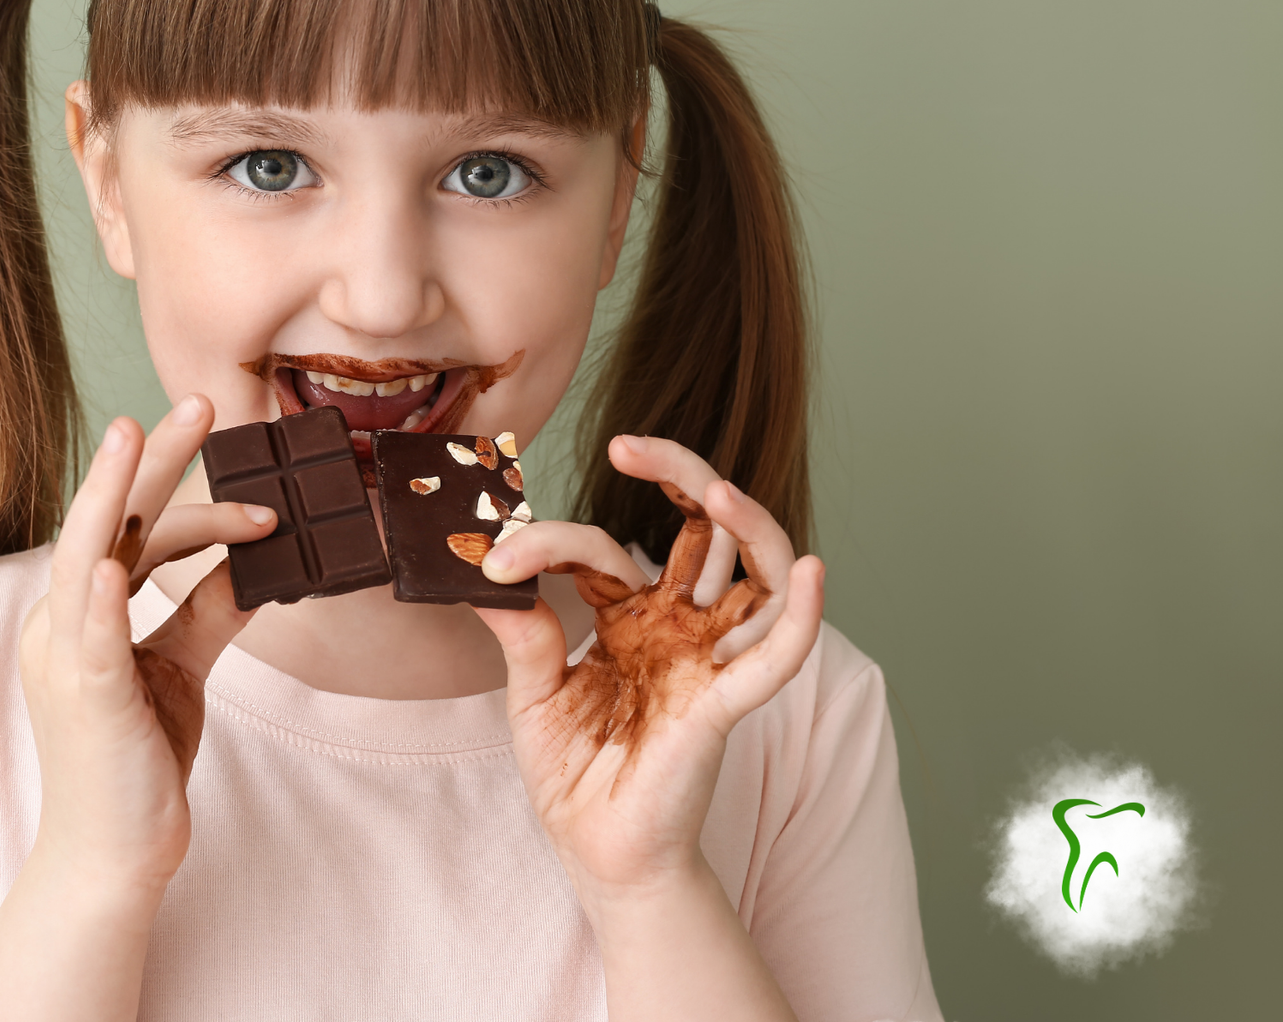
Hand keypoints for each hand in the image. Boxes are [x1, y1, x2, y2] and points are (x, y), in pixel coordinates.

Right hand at [17, 395, 276, 890]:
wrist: (116, 853)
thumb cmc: (139, 760)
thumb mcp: (181, 666)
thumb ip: (209, 611)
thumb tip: (253, 562)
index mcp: (80, 614)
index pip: (132, 532)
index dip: (184, 495)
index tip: (241, 465)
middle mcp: (61, 625)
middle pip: (105, 521)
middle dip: (146, 457)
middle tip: (198, 400)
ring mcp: (65, 660)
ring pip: (86, 557)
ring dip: (113, 493)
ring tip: (138, 434)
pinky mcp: (85, 699)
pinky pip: (90, 639)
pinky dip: (101, 597)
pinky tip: (117, 563)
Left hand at [473, 435, 825, 902]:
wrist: (597, 853)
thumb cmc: (576, 775)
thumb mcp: (534, 695)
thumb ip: (523, 634)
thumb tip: (488, 575)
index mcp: (633, 619)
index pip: (601, 551)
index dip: (546, 544)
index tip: (491, 560)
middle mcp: (679, 627)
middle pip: (706, 530)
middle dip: (681, 475)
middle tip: (630, 445)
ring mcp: (708, 660)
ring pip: (756, 571)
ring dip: (747, 523)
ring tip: (716, 489)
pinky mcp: (722, 705)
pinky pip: (775, 657)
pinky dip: (800, 615)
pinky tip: (809, 570)